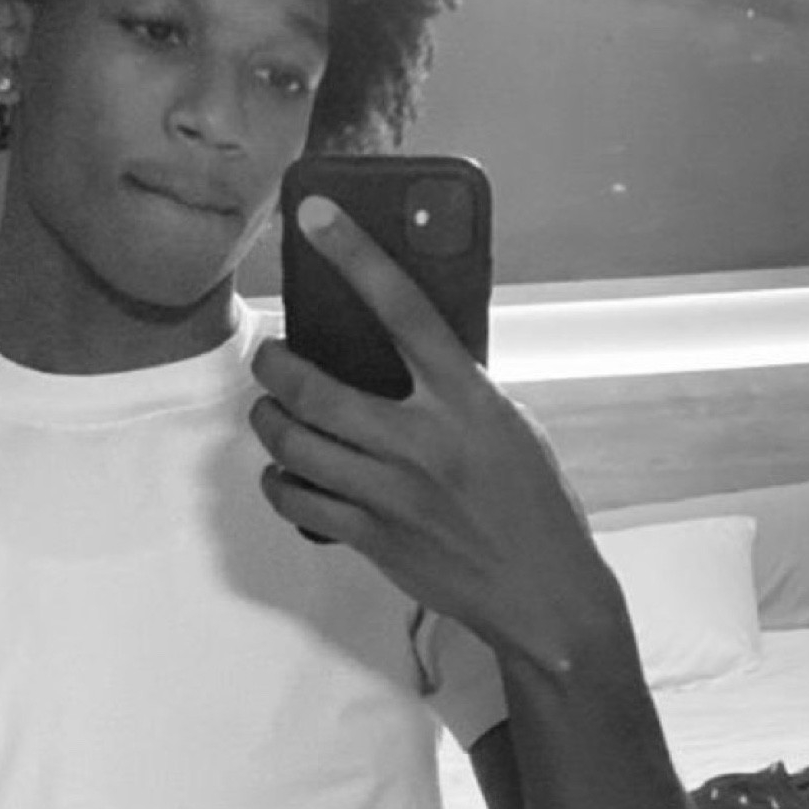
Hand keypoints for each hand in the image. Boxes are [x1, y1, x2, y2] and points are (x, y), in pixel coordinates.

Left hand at [249, 195, 618, 670]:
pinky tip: (284, 472)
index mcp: (468, 399)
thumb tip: (399, 352)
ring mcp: (392, 493)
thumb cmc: (532, 502)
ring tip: (268, 412)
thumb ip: (454, 390)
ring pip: (293, 443)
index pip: (403, 307)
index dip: (355, 254)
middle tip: (266, 357)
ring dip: (267, 420)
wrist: (543, 592)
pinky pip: (297, 499)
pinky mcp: (372, 537)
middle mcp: (423, 440)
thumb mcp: (508, 426)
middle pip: (313, 386)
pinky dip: (279, 480)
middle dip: (271, 365)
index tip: (315, 216)